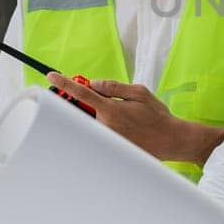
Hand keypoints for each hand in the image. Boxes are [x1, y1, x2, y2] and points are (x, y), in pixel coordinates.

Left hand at [46, 73, 220, 163]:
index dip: (65, 83)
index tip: (52, 76)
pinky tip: (128, 128)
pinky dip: (107, 125)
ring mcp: (105, 139)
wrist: (170, 141)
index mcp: (111, 110)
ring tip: (127, 118)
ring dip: (102, 114)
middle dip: (88, 101)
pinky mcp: (109, 147)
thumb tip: (94, 84)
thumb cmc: (157, 117)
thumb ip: (114, 86)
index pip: (82, 93)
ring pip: (92, 120)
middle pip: (83, 108)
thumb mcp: (139, 93)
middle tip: (105, 99)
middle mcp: (104, 126)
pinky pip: (99, 132)